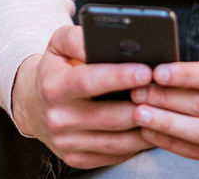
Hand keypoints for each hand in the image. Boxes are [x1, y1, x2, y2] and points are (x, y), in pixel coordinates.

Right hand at [11, 25, 156, 168]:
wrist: (33, 104)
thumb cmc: (56, 69)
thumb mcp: (58, 44)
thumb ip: (77, 38)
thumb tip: (99, 41)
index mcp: (54, 86)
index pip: (89, 82)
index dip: (119, 77)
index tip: (146, 71)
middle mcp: (58, 118)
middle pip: (110, 116)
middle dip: (141, 105)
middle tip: (165, 92)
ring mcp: (68, 143)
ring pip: (117, 141)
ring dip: (145, 127)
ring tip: (165, 109)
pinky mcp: (78, 159)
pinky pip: (115, 155)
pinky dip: (137, 144)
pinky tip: (151, 127)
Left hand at [130, 59, 198, 169]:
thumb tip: (162, 72)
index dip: (186, 75)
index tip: (157, 72)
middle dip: (166, 98)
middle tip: (138, 91)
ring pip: (198, 131)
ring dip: (164, 122)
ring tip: (139, 112)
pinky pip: (196, 151)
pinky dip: (170, 141)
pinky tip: (150, 131)